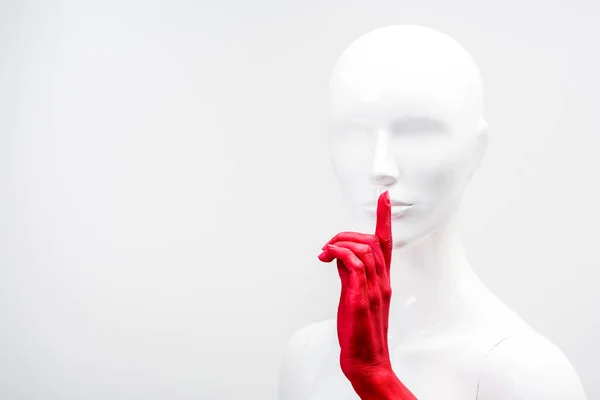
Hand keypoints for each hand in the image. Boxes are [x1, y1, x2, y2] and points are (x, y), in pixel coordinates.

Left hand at [318, 191, 416, 398]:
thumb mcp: (354, 297)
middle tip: (329, 245)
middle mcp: (382, 282)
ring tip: (326, 252)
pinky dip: (341, 253)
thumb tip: (338, 256)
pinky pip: (354, 265)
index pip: (386, 243)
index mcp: (382, 281)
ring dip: (341, 242)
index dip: (385, 218)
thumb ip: (349, 275)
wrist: (367, 362)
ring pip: (364, 249)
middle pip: (373, 241)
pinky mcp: (361, 298)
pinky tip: (328, 257)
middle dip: (348, 234)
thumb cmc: (361, 333)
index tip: (384, 198)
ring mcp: (374, 289)